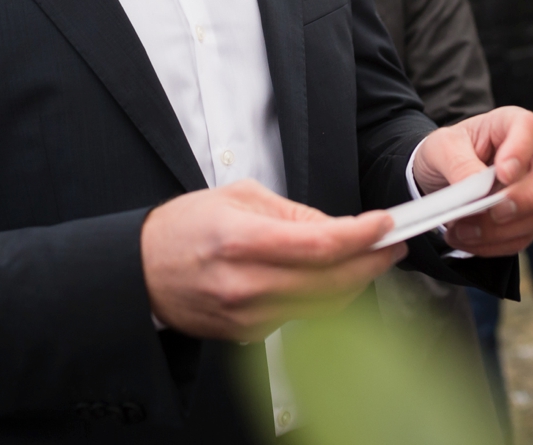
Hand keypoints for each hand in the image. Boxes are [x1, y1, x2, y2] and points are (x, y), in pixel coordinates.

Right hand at [141, 179, 405, 340]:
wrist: (141, 272)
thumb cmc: (184, 229)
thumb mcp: (238, 198)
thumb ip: (292, 213)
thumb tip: (335, 226)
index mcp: (241, 240)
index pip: (320, 244)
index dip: (362, 235)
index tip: (384, 224)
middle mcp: (246, 283)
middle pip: (331, 281)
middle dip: (371, 262)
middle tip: (391, 244)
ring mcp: (247, 315)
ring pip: (323, 305)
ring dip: (352, 282)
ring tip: (365, 257)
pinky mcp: (248, 334)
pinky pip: (300, 316)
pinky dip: (320, 297)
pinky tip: (322, 277)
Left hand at [410, 105, 532, 256]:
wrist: (438, 178)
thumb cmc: (445, 152)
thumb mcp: (440, 148)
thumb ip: (457, 163)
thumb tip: (477, 190)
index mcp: (510, 125)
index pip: (531, 128)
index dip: (521, 151)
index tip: (501, 173)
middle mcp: (532, 156)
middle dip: (526, 198)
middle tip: (493, 211)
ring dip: (499, 230)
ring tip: (460, 230)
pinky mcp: (526, 219)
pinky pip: (522, 238)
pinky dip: (493, 244)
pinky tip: (466, 239)